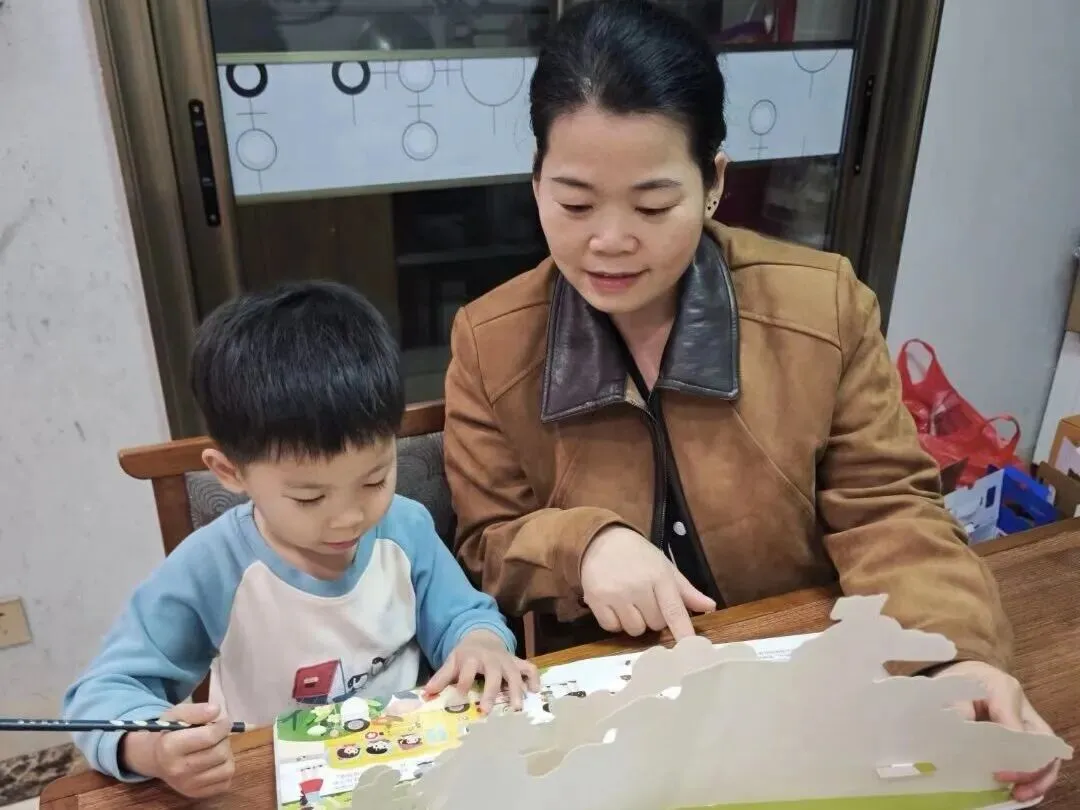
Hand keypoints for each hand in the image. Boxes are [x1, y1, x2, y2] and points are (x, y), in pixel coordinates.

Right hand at [120, 703, 234, 797]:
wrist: (157, 758)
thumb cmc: (170, 732)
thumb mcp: (178, 714)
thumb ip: (197, 710)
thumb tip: (216, 710)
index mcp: (169, 747)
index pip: (209, 737)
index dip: (222, 725)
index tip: (222, 721)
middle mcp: (177, 770)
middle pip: (219, 753)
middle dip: (223, 739)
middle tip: (217, 735)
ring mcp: (187, 785)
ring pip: (227, 768)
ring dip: (226, 754)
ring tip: (215, 747)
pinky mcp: (197, 794)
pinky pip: (226, 781)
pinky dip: (225, 769)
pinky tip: (214, 762)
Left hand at [425, 629, 539, 712]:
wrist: (483, 637)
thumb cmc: (466, 655)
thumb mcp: (452, 661)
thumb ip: (441, 677)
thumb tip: (426, 693)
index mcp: (473, 658)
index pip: (468, 670)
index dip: (463, 682)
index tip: (459, 697)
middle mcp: (492, 659)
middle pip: (494, 675)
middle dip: (491, 692)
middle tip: (486, 711)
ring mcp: (507, 661)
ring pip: (515, 673)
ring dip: (516, 689)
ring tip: (516, 708)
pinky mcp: (518, 663)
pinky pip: (530, 668)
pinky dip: (534, 679)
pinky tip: (535, 692)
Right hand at [580, 526, 715, 639]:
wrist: (601, 539)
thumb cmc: (638, 555)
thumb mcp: (664, 567)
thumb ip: (686, 590)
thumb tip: (710, 607)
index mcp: (659, 576)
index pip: (674, 610)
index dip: (683, 631)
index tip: (690, 651)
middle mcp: (637, 586)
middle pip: (655, 624)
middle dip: (654, 617)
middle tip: (646, 599)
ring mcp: (615, 594)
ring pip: (634, 629)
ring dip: (635, 621)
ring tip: (629, 602)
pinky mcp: (595, 600)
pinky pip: (612, 628)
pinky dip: (615, 621)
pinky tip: (614, 605)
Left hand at [934, 661, 1059, 801]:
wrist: (968, 674)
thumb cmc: (961, 681)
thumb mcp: (953, 688)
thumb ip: (957, 707)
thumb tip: (965, 732)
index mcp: (1004, 690)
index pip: (1016, 726)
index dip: (1012, 754)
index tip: (997, 772)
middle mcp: (1024, 707)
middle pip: (1042, 744)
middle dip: (1031, 771)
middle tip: (1012, 789)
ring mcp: (1029, 723)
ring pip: (1046, 754)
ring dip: (1036, 778)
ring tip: (1019, 794)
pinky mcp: (1027, 735)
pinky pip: (1038, 757)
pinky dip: (1032, 776)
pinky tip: (1018, 789)